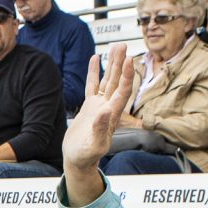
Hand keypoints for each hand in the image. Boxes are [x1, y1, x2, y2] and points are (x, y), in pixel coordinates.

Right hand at [61, 43, 132, 175]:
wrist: (78, 160)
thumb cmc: (86, 156)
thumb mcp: (93, 145)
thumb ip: (100, 128)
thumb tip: (106, 111)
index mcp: (112, 115)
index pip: (122, 91)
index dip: (126, 75)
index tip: (128, 59)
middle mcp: (108, 107)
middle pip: (117, 81)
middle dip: (121, 64)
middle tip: (123, 46)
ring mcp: (99, 106)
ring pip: (107, 81)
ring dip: (112, 65)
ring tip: (115, 48)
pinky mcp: (89, 107)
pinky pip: (92, 85)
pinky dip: (94, 72)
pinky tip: (95, 59)